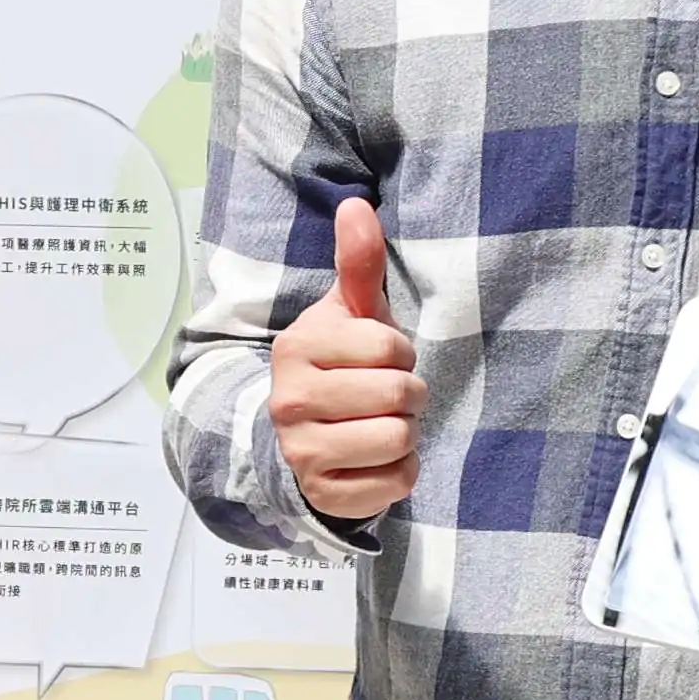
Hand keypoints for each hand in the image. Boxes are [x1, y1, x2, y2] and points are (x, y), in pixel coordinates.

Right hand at [270, 197, 424, 523]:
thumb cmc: (339, 366)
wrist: (299, 438)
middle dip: (409, 396)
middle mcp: (289, 402)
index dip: (400, 354)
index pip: (390, 348)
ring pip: (399, 440)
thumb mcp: (348, 314)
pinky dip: (399, 472)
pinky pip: (397, 482)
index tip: (380, 361)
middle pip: (399, 396)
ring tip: (381, 425)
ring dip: (406, 434)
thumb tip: (357, 205)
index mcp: (298, 349)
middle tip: (386, 397)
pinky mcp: (323, 494)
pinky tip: (375, 460)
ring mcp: (302, 453)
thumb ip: (358, 263)